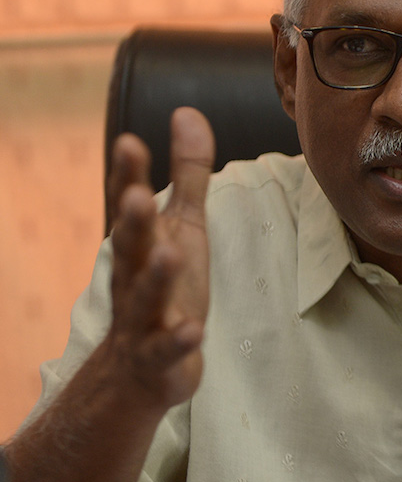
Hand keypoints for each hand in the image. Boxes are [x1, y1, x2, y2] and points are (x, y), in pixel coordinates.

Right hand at [105, 107, 215, 411]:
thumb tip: (187, 112)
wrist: (140, 369)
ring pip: (145, 296)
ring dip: (156, 276)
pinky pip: (167, 348)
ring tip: (170, 254)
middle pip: (129, 247)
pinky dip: (178, 340)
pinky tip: (194, 330)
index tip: (129, 141)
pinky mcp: (161, 356)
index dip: (128, 175)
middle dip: (132, 221)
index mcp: (139, 242)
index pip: (129, 204)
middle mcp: (133, 276)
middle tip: (137, 195)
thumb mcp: (183, 224)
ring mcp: (144, 318)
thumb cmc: (166, 284)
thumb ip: (188, 173)